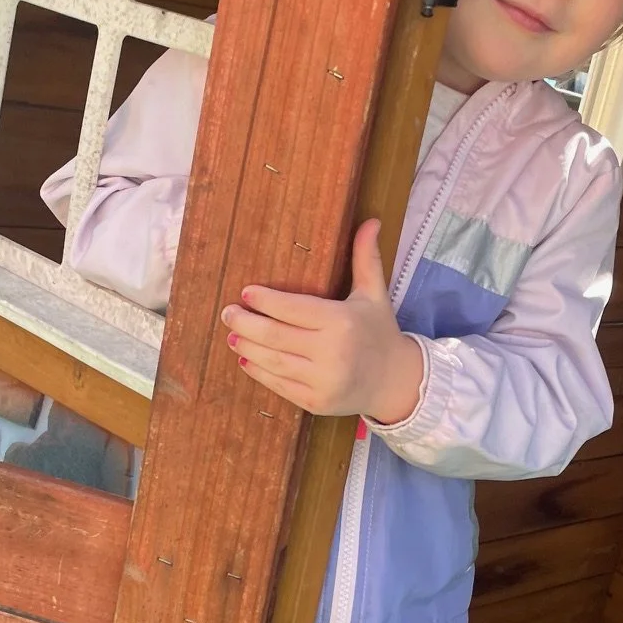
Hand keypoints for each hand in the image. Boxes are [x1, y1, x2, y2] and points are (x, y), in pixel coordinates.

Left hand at [221, 219, 424, 422]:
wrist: (395, 382)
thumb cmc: (379, 331)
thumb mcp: (374, 294)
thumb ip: (366, 258)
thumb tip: (370, 220)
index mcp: (342, 322)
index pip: (293, 308)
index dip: (265, 301)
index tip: (246, 292)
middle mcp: (332, 352)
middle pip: (275, 336)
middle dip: (246, 323)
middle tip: (227, 312)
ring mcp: (323, 380)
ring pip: (273, 362)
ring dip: (247, 347)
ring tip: (232, 334)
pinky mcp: (316, 402)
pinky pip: (280, 385)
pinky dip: (259, 372)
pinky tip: (247, 359)